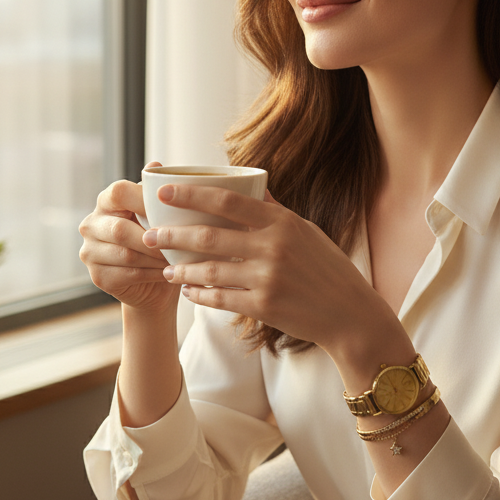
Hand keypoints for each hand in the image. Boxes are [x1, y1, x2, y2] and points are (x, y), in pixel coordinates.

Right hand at [78, 164, 179, 316]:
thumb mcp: (159, 213)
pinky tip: (168, 272)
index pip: (118, 192)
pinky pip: (128, 274)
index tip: (172, 210)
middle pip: (121, 229)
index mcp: (105, 201)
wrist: (154, 280)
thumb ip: (154, 192)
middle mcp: (92, 224)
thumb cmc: (158, 238)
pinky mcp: (98, 276)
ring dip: (156, 258)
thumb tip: (155, 166)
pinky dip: (152, 274)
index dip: (144, 200)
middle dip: (154, 238)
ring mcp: (90, 251)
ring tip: (179, 259)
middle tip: (181, 243)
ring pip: (127, 254)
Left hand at [142, 184, 405, 362]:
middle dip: (173, 235)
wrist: (350, 314)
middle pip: (209, 236)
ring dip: (181, 269)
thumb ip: (274, 211)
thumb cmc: (328, 268)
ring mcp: (266, 278)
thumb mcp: (305, 230)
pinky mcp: (263, 307)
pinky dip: (200, 294)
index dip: (192, 195)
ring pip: (209, 270)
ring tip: (165, 268)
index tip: (165, 192)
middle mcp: (272, 247)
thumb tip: (251, 185)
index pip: (227, 200)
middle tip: (150, 234)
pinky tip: (189, 291)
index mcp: (281, 221)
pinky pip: (220, 298)